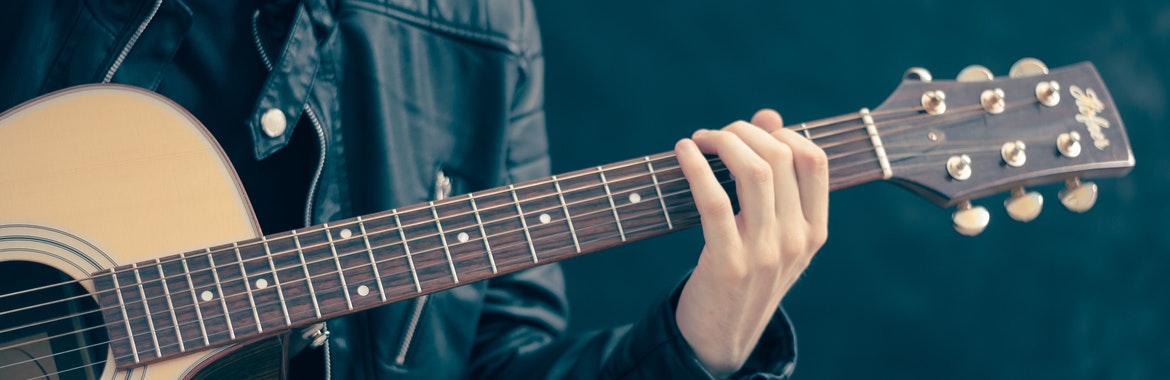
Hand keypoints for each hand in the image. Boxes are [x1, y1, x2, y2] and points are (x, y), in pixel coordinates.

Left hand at [674, 109, 828, 375]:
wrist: (722, 338)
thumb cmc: (744, 275)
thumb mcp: (772, 232)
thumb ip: (775, 178)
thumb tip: (768, 116)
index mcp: (815, 231)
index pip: (815, 160)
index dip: (781, 133)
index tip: (750, 133)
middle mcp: (797, 240)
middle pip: (780, 157)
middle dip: (743, 131)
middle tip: (715, 135)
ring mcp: (765, 253)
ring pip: (754, 172)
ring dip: (722, 141)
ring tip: (699, 139)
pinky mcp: (728, 263)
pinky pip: (713, 200)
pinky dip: (696, 167)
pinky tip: (683, 152)